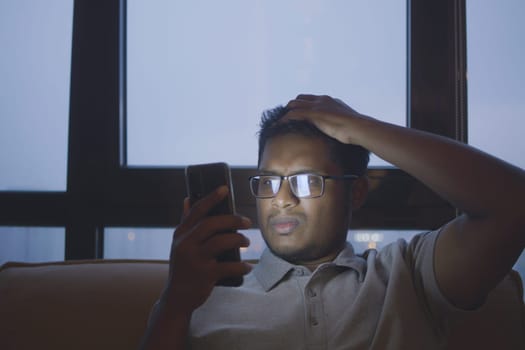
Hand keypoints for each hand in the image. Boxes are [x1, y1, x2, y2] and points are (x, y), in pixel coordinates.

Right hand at [161, 186, 251, 316]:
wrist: (177, 298)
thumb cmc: (183, 267)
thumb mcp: (179, 244)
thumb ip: (186, 222)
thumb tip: (188, 199)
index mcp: (181, 234)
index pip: (197, 211)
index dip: (211, 198)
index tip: (225, 189)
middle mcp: (185, 244)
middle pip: (211, 224)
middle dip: (232, 220)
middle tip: (247, 222)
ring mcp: (195, 260)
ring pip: (221, 242)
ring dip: (238, 240)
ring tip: (246, 241)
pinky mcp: (205, 275)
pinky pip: (229, 266)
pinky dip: (241, 266)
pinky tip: (247, 266)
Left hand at [285, 94, 372, 144]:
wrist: (359, 128)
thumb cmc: (356, 130)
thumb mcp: (345, 124)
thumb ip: (339, 124)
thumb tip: (341, 133)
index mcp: (329, 101)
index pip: (310, 99)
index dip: (301, 106)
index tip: (296, 115)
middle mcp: (322, 100)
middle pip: (299, 99)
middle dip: (291, 107)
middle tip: (284, 119)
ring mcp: (317, 106)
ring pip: (293, 105)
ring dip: (285, 113)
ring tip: (278, 122)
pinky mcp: (314, 114)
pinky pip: (293, 115)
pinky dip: (285, 120)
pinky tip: (279, 127)